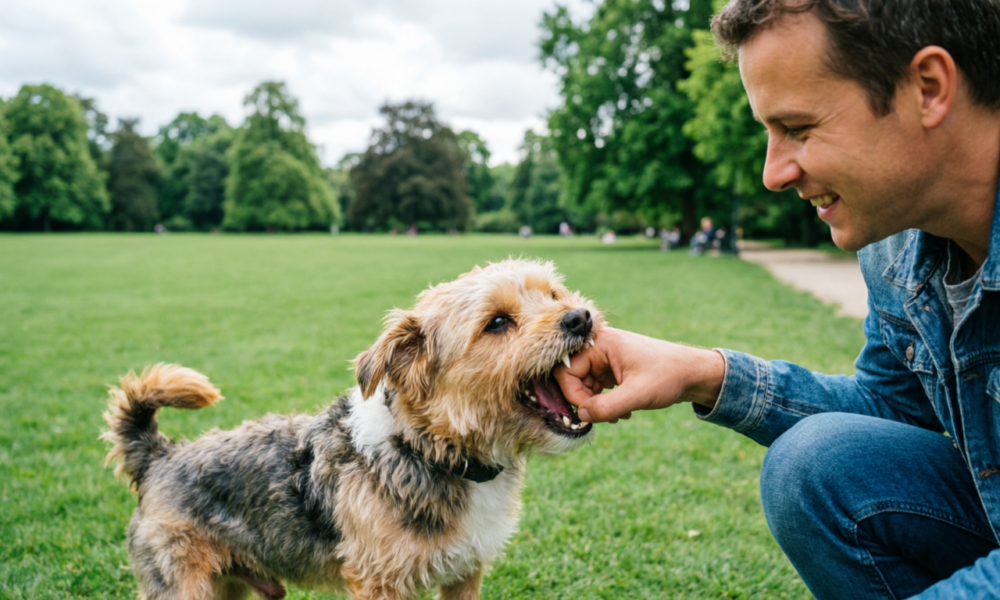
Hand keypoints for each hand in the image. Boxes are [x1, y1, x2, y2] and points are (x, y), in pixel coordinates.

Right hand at [554, 327, 724, 422]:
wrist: (694, 373)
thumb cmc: (668, 376)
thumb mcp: (637, 395)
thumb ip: (606, 407)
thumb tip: (581, 416)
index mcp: (601, 343)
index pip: (567, 371)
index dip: (574, 395)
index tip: (590, 413)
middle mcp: (600, 347)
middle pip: (573, 378)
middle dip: (586, 402)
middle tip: (605, 417)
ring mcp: (606, 358)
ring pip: (584, 385)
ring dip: (597, 405)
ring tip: (618, 416)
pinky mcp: (613, 368)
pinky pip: (596, 387)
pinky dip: (605, 402)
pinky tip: (623, 412)